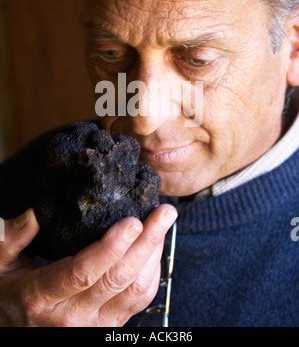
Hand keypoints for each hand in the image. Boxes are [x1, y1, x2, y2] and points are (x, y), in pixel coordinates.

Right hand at [0, 204, 176, 325]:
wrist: (16, 329)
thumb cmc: (8, 293)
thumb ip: (10, 239)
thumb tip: (34, 216)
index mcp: (41, 298)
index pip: (83, 273)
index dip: (111, 248)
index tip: (133, 221)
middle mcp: (72, 316)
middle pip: (119, 280)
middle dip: (147, 242)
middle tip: (164, 211)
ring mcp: (94, 325)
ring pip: (136, 291)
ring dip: (154, 254)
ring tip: (164, 221)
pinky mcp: (109, 326)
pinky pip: (139, 299)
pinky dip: (153, 271)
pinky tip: (155, 245)